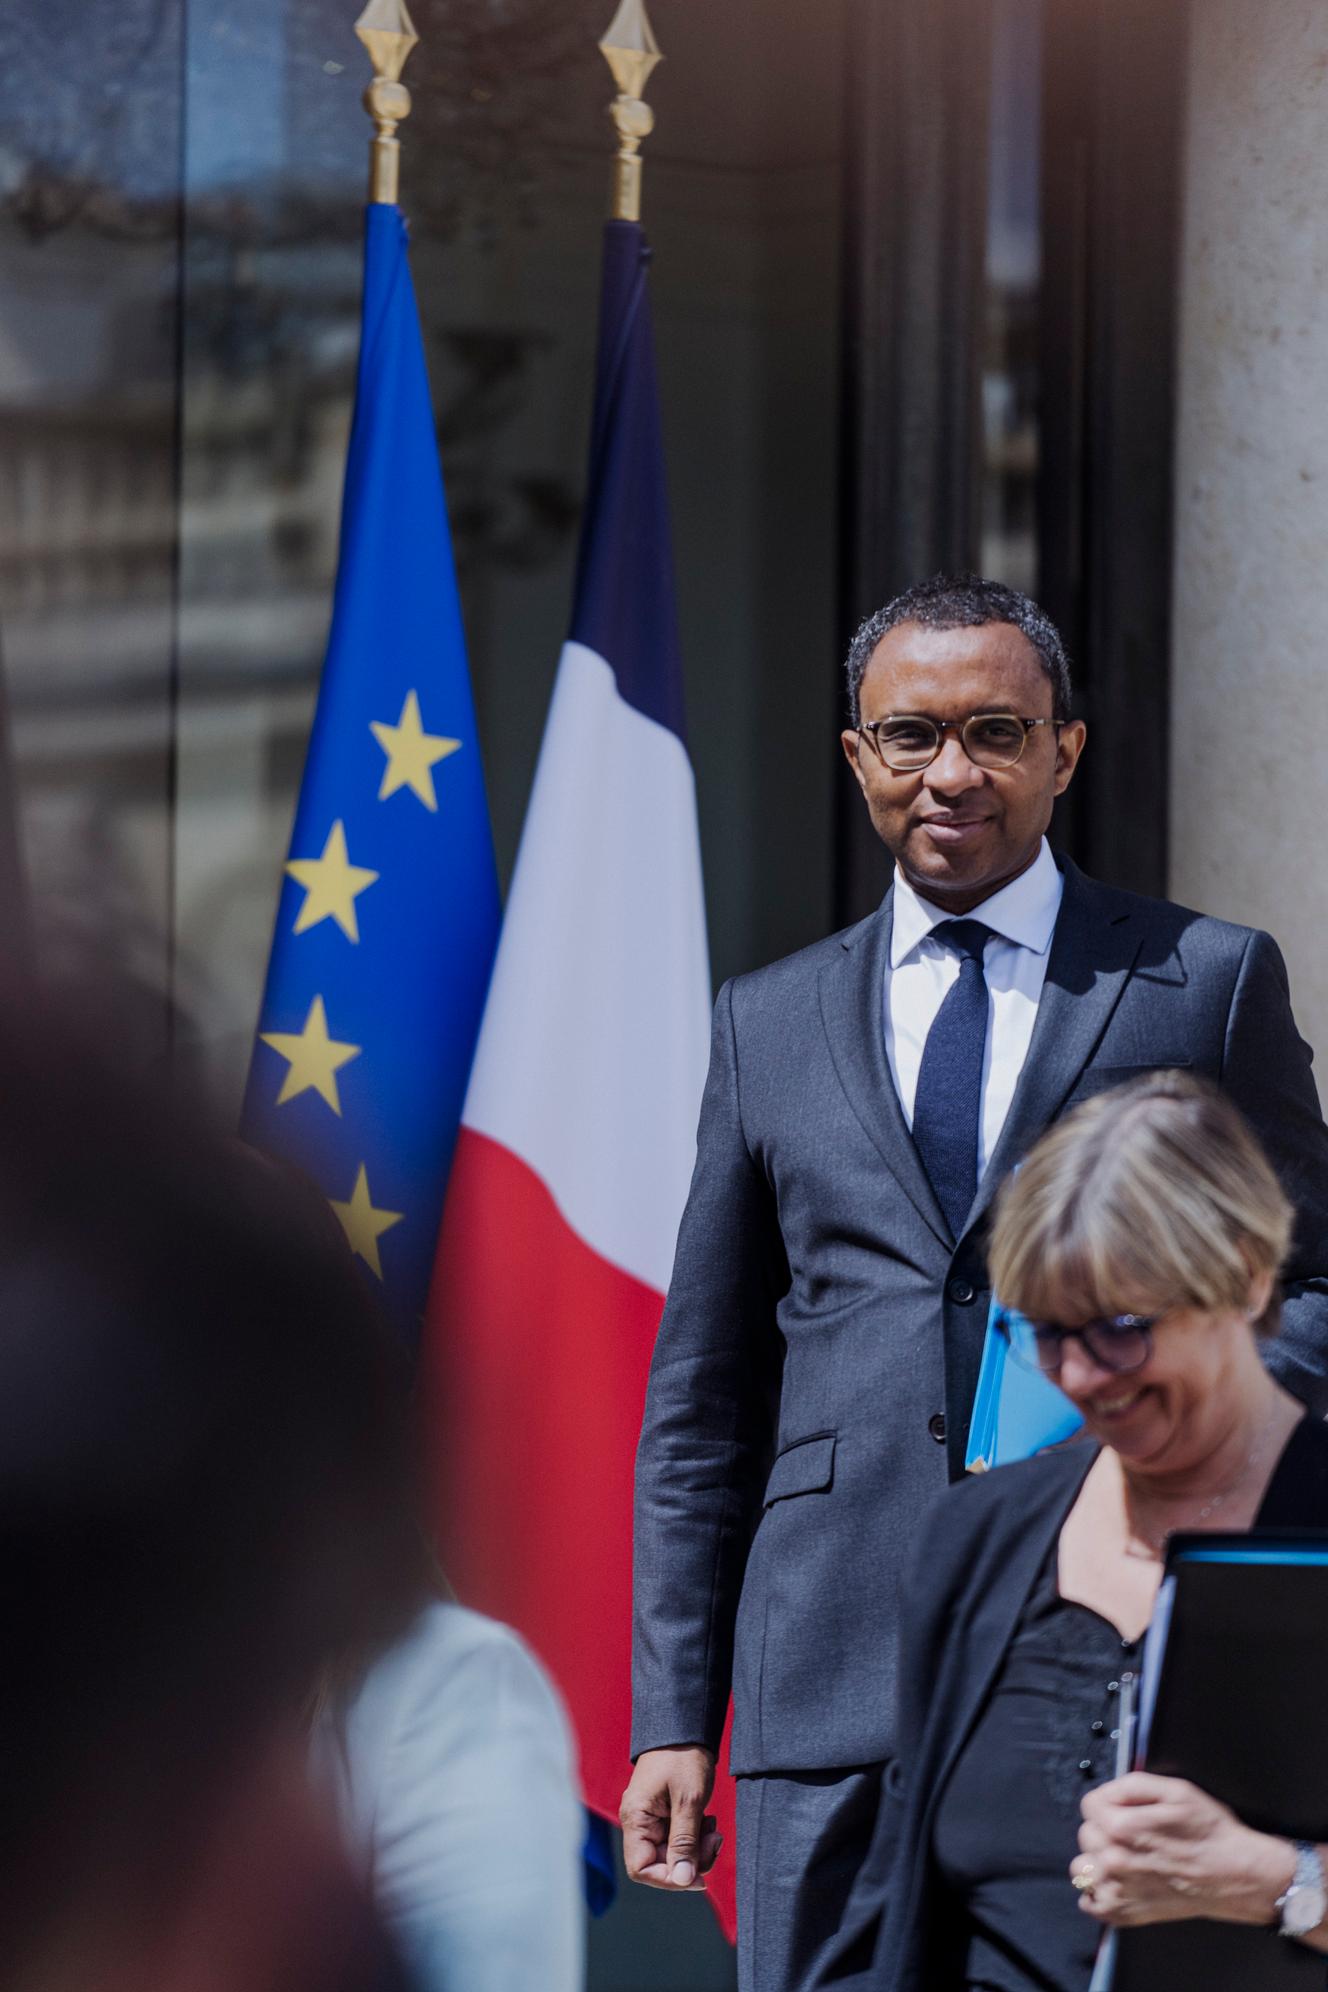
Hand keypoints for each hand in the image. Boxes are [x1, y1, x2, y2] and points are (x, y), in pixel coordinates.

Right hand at [620, 1747, 720, 1890]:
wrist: (687, 1725)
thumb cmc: (684, 1757)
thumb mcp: (689, 1800)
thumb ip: (684, 1842)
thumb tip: (682, 1880)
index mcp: (635, 1818)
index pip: (641, 1869)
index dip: (669, 1879)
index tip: (698, 1876)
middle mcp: (638, 1822)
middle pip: (660, 1863)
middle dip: (690, 1860)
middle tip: (714, 1841)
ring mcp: (651, 1818)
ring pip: (672, 1853)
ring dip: (696, 1848)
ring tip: (713, 1827)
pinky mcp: (664, 1814)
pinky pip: (678, 1838)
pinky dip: (695, 1836)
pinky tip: (708, 1821)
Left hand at [1071, 1772, 1294, 1927]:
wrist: (1235, 1875)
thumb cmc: (1209, 1831)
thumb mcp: (1175, 1790)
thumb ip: (1132, 1785)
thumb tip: (1108, 1790)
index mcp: (1122, 1827)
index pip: (1088, 1805)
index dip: (1108, 1802)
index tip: (1127, 1810)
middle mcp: (1114, 1860)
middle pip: (1086, 1835)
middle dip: (1104, 1829)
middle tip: (1133, 1835)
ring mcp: (1118, 1890)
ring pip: (1082, 1868)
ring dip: (1097, 1862)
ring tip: (1124, 1860)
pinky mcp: (1124, 1914)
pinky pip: (1090, 1903)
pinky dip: (1098, 1894)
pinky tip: (1119, 1884)